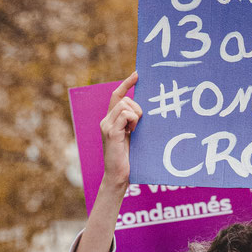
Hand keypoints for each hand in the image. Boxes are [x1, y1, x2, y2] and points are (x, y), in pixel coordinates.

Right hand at [100, 71, 140, 193]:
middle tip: (138, 126)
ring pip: (125, 105)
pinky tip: (132, 132)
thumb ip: (134, 123)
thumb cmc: (129, 159)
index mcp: (111, 120)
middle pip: (124, 99)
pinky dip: (133, 121)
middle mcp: (106, 120)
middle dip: (137, 108)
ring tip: (134, 130)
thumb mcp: (133, 136)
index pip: (117, 95)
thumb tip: (145, 111)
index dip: (127, 83)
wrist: (119, 176)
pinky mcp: (111, 132)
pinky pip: (126, 114)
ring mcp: (106, 125)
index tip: (138, 74)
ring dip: (136, 115)